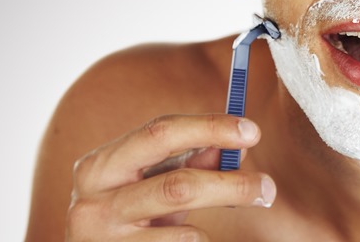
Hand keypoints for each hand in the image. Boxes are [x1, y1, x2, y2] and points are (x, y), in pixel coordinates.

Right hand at [66, 113, 274, 240]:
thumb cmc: (127, 218)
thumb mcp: (152, 185)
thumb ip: (189, 162)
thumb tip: (236, 149)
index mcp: (99, 166)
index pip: (161, 133)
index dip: (210, 128)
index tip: (253, 131)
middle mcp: (91, 204)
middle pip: (177, 186)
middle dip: (230, 185)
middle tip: (268, 188)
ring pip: (185, 234)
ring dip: (216, 229)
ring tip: (216, 230)